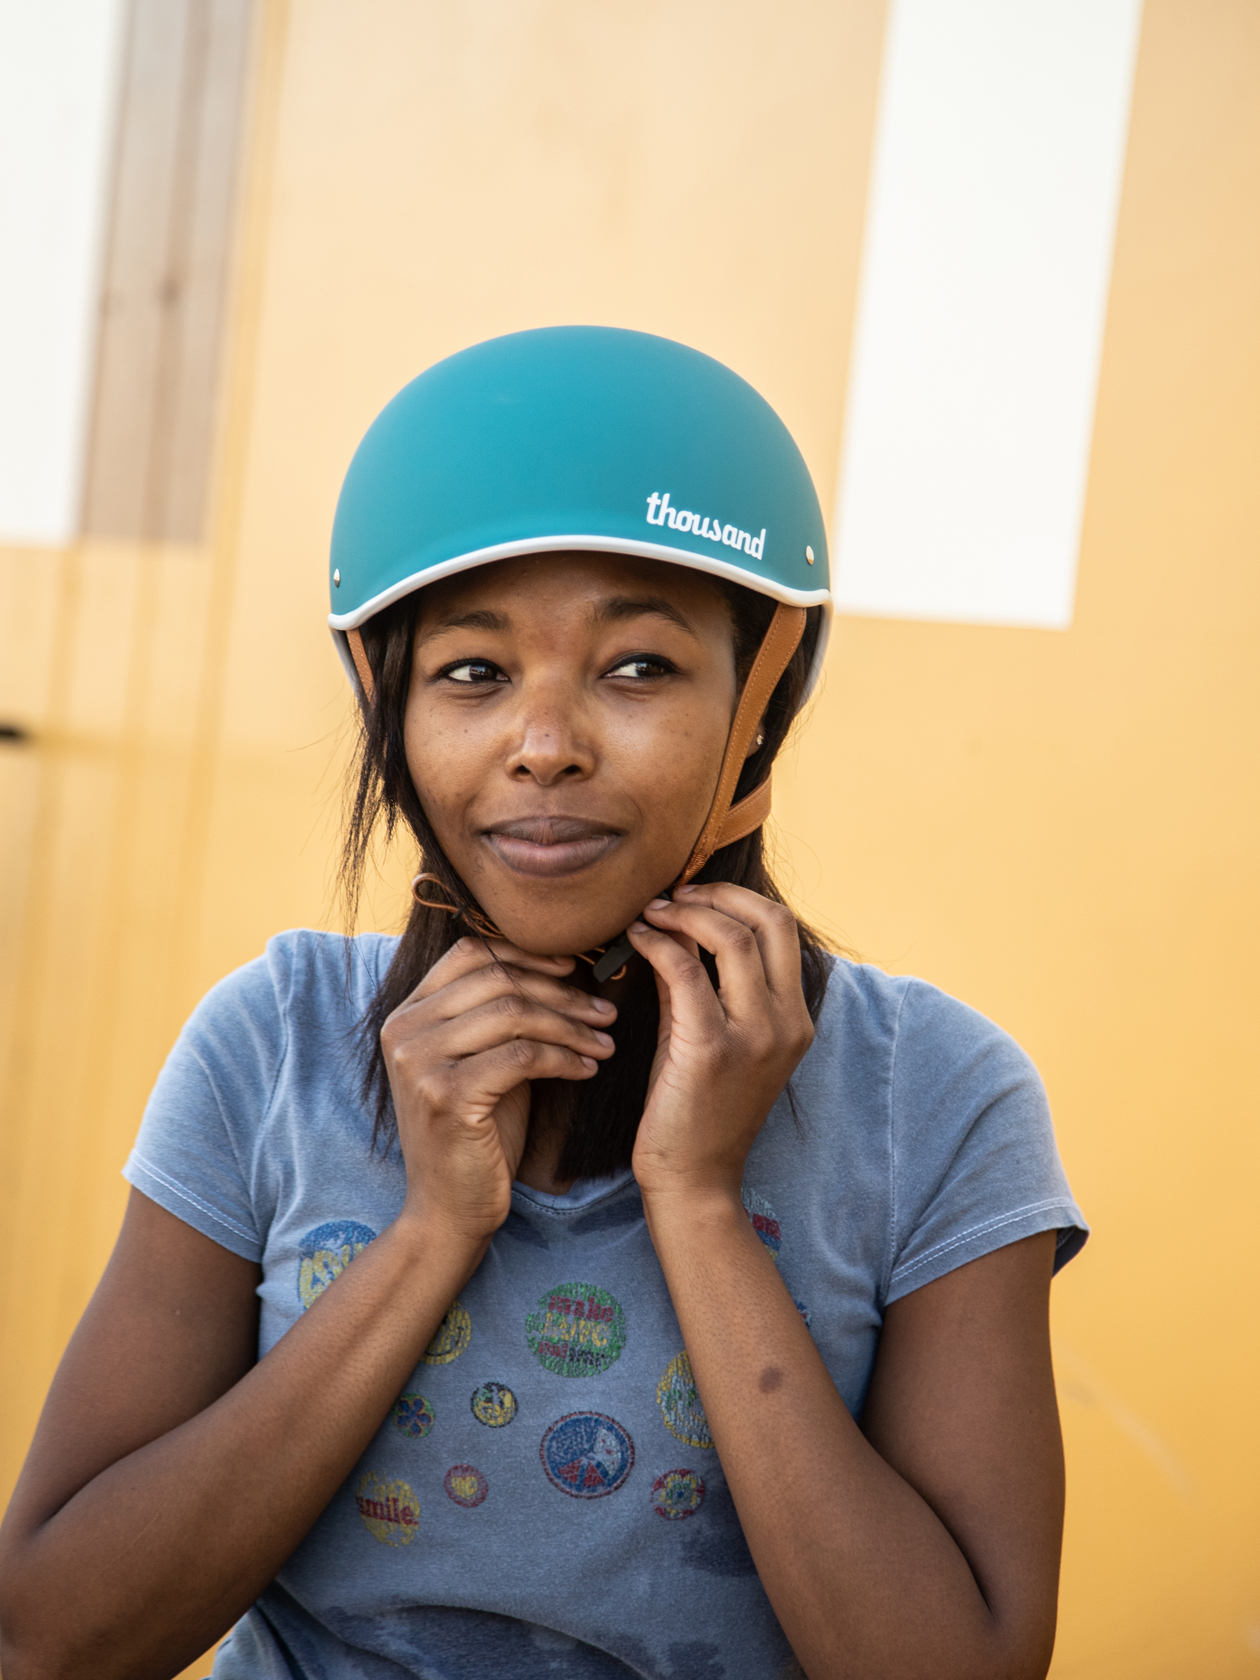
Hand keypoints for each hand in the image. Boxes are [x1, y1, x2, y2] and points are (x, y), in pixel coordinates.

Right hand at [380, 937, 617, 1244]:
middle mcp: (403, 1030)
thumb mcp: (483, 1059)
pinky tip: (588, 1069)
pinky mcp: (445, 1094)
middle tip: (605, 1012)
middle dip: (561, 992)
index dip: (526, 953)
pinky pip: (522, 1056)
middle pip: (497, 979)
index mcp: (407, 1013)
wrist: (450, 1209)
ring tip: (605, 1042)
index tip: (575, 967)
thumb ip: (500, 1013)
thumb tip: (563, 962)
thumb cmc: (478, 1132)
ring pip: (514, 1013)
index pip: (469, 952)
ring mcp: (419, 1061)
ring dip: (570, 1026)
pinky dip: (564, 1058)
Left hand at [626, 883, 813, 1205]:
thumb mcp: (710, 1034)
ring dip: (686, 913)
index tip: (693, 896)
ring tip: (651, 913)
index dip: (736, 898)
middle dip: (717, 894)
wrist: (692, 1179)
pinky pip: (685, 972)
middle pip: (770, 921)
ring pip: (732, 937)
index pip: (782, 927)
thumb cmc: (695, 1108)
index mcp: (795, 1018)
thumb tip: (675, 926)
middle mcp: (786, 1023)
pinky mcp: (712, 1049)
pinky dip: (657, 943)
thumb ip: (701, 981)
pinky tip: (635, 940)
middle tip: (673, 896)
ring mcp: (755, 1036)